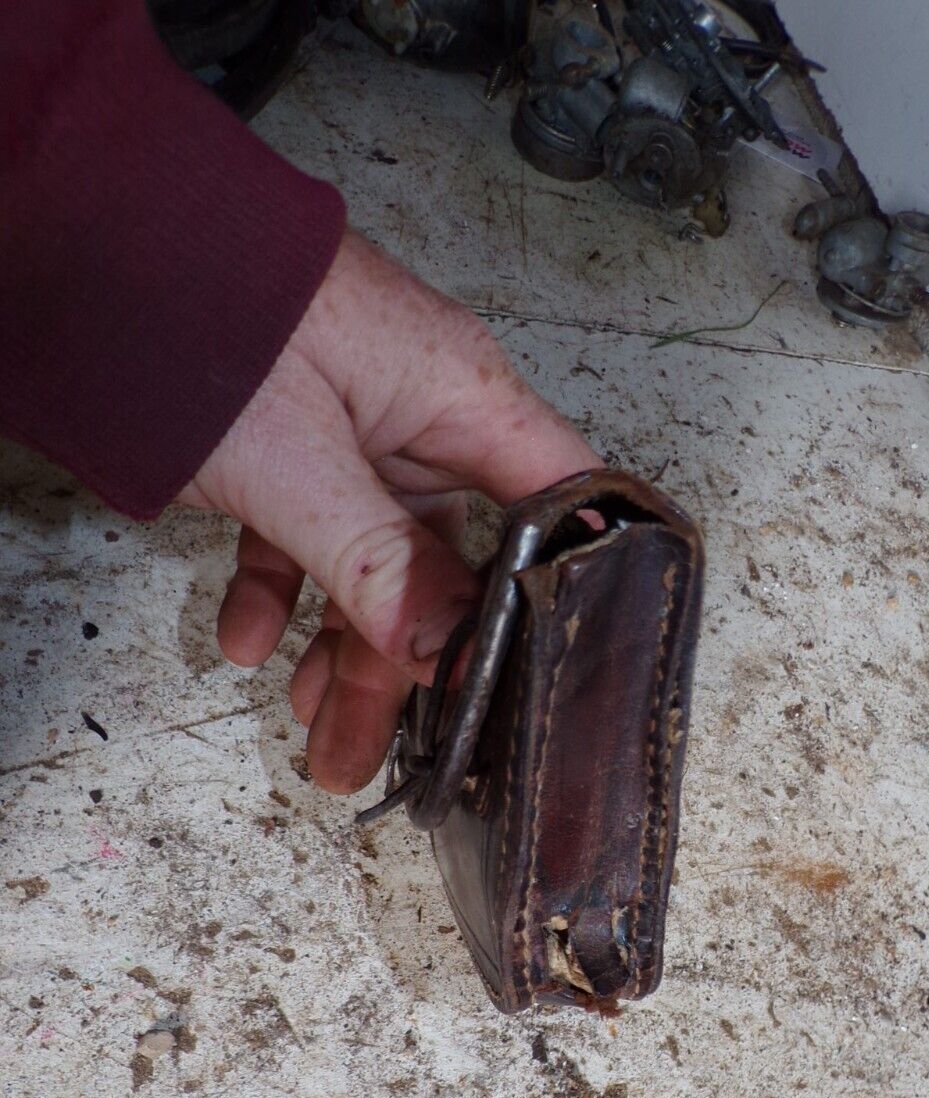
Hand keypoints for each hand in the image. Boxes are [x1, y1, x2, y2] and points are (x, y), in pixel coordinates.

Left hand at [179, 229, 600, 792]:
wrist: (83, 237)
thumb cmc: (197, 309)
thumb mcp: (297, 466)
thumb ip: (380, 567)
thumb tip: (451, 654)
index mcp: (460, 397)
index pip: (561, 502)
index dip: (572, 590)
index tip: (551, 680)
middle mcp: (425, 418)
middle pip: (458, 563)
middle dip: (422, 665)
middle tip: (404, 755)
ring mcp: (362, 433)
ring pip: (380, 565)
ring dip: (345, 648)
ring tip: (317, 730)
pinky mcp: (302, 444)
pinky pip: (311, 537)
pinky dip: (282, 594)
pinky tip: (248, 642)